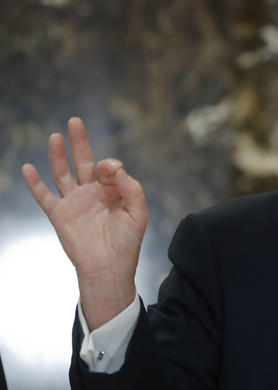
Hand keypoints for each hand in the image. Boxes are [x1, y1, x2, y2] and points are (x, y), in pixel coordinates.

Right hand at [22, 117, 147, 329]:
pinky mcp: (59, 215)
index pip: (108, 167)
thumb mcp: (138, 212)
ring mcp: (74, 203)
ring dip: (58, 155)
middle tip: (75, 121)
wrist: (109, 268)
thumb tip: (114, 167)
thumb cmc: (127, 242)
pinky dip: (35, 183)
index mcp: (112, 191)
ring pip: (63, 173)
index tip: (111, 172)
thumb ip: (131, 187)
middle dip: (80, 142)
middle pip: (83, 162)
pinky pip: (44, 197)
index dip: (110, 165)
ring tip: (55, 136)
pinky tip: (27, 168)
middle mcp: (91, 193)